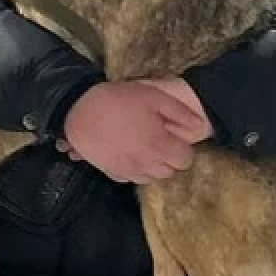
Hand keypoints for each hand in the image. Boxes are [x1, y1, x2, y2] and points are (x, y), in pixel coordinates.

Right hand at [62, 80, 205, 183]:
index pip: (184, 160)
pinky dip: (134, 170)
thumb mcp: (153, 96)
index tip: (173, 137)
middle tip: (159, 140)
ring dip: (152, 166)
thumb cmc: (117, 100)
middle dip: (169, 158)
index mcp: (159, 145)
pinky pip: (130, 178)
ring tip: (144, 148)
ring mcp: (127, 170)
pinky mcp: (110, 171)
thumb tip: (199, 125)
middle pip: (169, 172)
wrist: (77, 109)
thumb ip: (180, 113)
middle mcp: (145, 163)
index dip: (182, 148)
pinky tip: (128, 154)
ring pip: (150, 178)